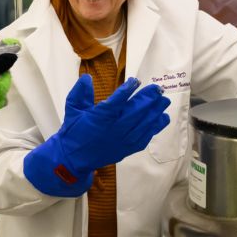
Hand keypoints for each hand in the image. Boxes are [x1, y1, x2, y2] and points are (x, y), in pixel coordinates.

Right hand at [23, 75, 170, 196]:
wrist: (73, 159)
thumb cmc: (73, 132)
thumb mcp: (72, 109)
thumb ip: (79, 93)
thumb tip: (87, 78)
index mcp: (99, 119)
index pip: (116, 102)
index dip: (127, 90)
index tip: (135, 81)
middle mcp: (113, 129)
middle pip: (135, 112)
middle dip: (148, 99)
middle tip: (157, 88)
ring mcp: (122, 141)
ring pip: (143, 124)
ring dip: (155, 112)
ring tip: (164, 100)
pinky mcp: (126, 149)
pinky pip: (144, 138)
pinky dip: (154, 128)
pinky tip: (162, 118)